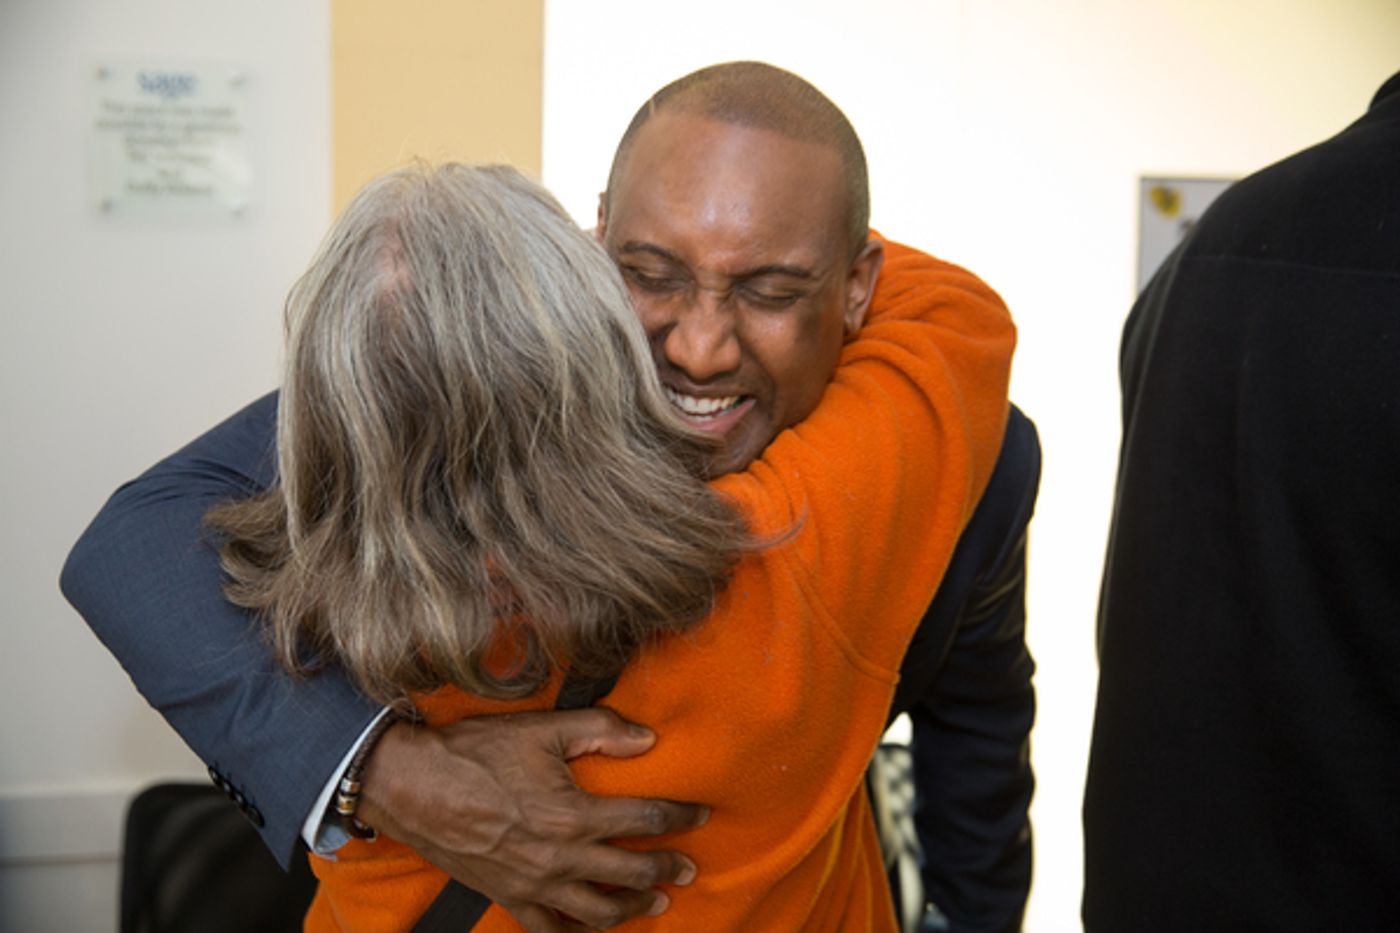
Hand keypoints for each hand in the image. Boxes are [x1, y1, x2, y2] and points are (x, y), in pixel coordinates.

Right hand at [356, 708, 705, 931]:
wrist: (412, 786)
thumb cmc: (475, 753)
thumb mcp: (542, 729)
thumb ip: (600, 731)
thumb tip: (648, 739)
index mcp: (573, 814)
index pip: (645, 820)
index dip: (679, 817)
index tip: (699, 814)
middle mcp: (559, 857)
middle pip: (631, 873)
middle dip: (666, 869)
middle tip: (688, 867)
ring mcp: (533, 885)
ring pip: (597, 912)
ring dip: (632, 908)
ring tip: (655, 902)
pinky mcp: (508, 897)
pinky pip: (551, 929)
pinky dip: (577, 932)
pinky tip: (592, 926)